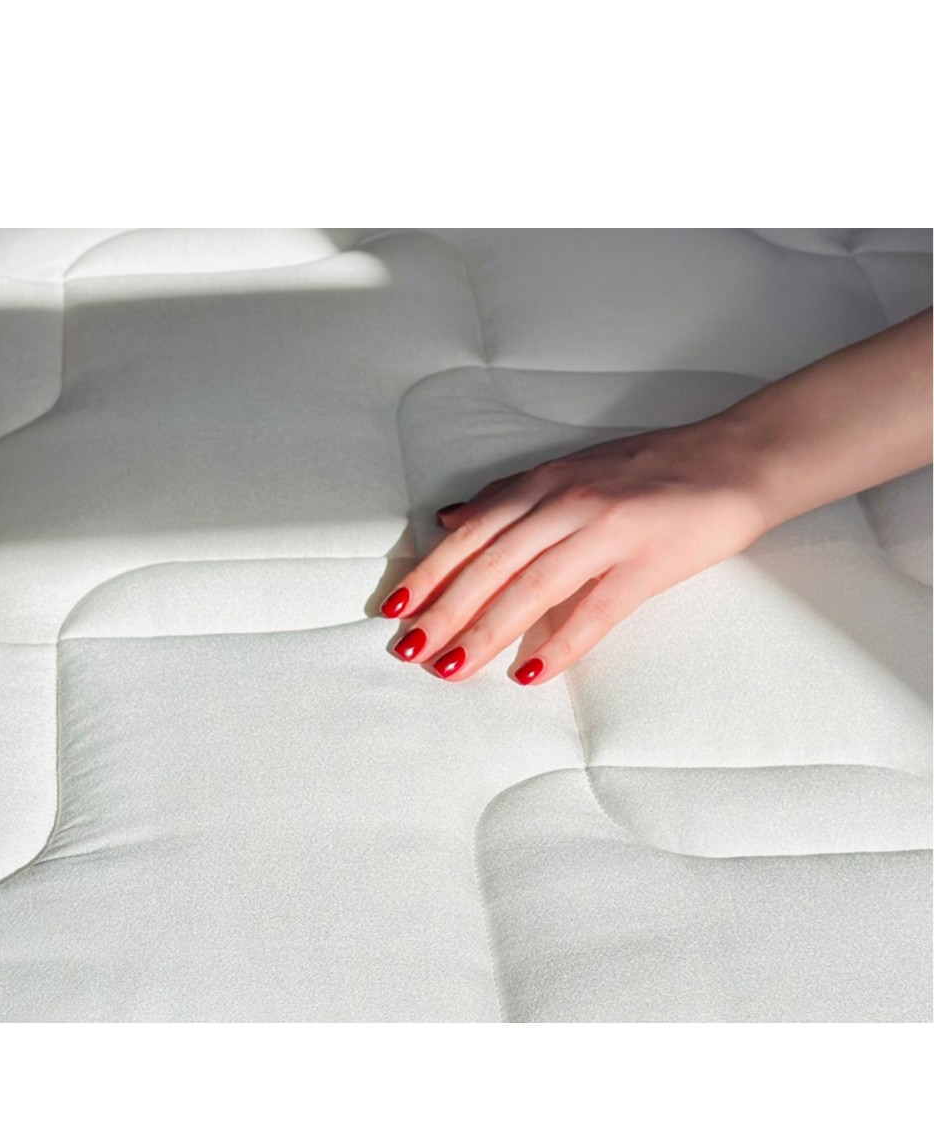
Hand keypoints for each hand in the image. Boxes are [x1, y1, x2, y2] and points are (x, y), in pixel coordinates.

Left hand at [379, 418, 770, 684]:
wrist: (738, 458)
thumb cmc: (655, 468)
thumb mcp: (572, 470)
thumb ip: (510, 497)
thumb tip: (448, 518)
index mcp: (546, 483)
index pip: (472, 532)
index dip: (430, 571)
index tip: (395, 609)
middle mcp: (567, 502)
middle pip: (491, 563)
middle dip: (445, 610)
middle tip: (410, 651)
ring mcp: (608, 531)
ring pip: (531, 588)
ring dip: (486, 631)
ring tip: (452, 669)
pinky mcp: (648, 562)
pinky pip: (595, 611)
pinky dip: (562, 645)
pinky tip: (532, 675)